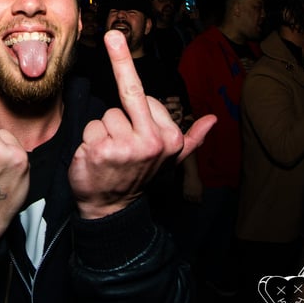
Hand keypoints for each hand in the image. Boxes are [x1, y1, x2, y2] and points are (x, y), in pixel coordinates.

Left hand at [70, 30, 215, 218]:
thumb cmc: (138, 176)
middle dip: (121, 114)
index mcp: (170, 138)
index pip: (145, 96)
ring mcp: (125, 146)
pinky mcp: (100, 150)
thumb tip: (213, 119)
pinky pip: (91, 126)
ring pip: (107, 114)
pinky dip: (90, 139)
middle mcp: (150, 142)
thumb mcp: (171, 160)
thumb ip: (193, 139)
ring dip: (105, 130)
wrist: (110, 206)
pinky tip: (98, 157)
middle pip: (127, 97)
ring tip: (111, 151)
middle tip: (122, 139)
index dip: (136, 112)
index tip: (136, 130)